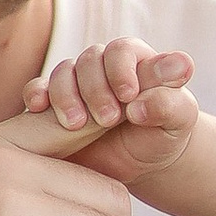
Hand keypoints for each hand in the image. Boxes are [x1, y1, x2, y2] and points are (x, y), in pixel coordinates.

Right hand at [22, 39, 199, 197]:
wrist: (139, 164)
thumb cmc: (163, 135)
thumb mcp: (178, 120)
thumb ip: (171, 103)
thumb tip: (140, 104)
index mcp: (135, 60)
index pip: (121, 51)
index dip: (121, 70)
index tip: (128, 96)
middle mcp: (103, 66)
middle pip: (89, 60)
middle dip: (95, 89)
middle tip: (108, 119)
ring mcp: (77, 83)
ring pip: (62, 74)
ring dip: (66, 96)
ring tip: (76, 124)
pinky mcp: (54, 104)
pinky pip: (37, 89)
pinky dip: (36, 94)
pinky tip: (37, 108)